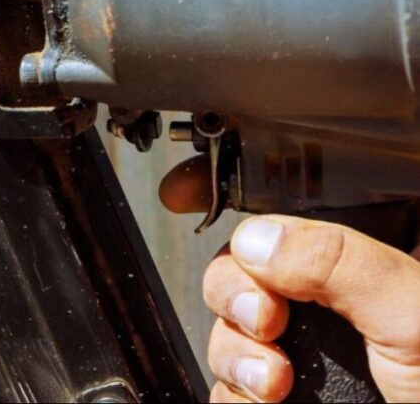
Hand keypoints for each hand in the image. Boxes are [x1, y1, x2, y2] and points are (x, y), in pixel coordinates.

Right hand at [198, 215, 419, 401]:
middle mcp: (330, 305)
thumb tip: (257, 241)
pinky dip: (233, 390)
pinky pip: (227, 383)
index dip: (228, 195)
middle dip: (233, 291)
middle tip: (264, 321)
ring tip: (274, 382)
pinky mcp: (284, 398)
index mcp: (366, 265)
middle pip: (240, 268)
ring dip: (235, 352)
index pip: (288, 212)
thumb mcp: (411, 314)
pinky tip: (266, 400)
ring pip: (228, 328)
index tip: (180, 193)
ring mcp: (306, 355)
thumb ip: (338, 261)